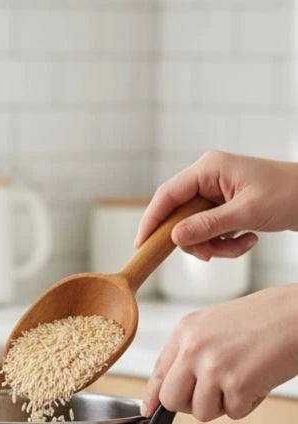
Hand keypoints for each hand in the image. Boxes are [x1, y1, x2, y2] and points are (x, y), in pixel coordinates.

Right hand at [135, 150, 297, 260]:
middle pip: (180, 215)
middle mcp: (208, 177)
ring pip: (195, 227)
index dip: (152, 220)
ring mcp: (217, 192)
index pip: (167, 195)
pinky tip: (249, 239)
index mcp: (209, 168)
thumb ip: (208, 225)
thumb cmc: (292, 194)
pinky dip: (226, 242)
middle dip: (195, 239)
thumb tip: (174, 238)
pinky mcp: (226, 206)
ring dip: (214, 244)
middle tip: (209, 255)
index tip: (142, 244)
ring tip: (240, 246)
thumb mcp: (247, 213)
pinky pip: (211, 230)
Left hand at [141, 285, 297, 420]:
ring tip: (242, 378)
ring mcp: (213, 366)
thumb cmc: (263, 319)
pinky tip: (258, 380)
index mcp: (184, 332)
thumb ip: (190, 352)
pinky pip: (233, 413)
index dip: (153, 396)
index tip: (148, 410)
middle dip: (190, 405)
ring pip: (201, 412)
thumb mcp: (212, 326)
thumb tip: (172, 386)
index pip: (158, 372)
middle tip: (212, 394)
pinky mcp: (237, 384)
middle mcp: (193, 348)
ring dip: (223, 404)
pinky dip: (248, 404)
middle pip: (171, 399)